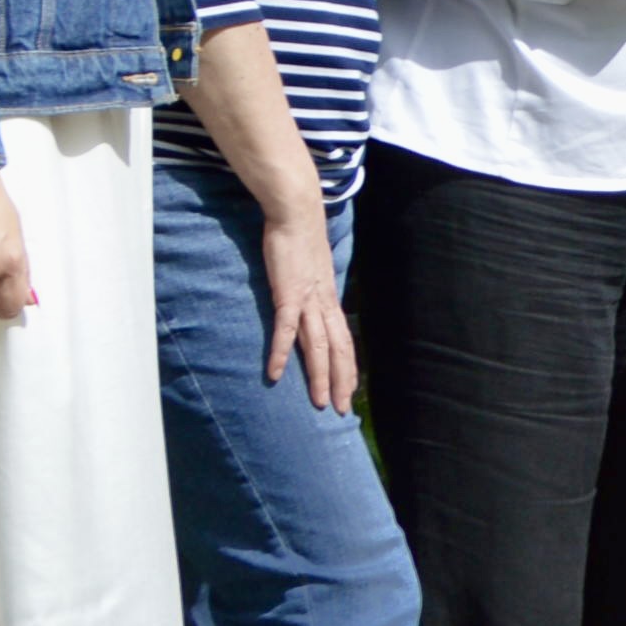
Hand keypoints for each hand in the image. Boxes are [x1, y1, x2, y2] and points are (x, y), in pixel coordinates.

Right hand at [261, 207, 360, 408]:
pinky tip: (276, 374)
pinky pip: (286, 329)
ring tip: (320, 402)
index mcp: (329, 301)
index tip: (350, 392)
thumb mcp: (312, 273)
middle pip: (338, 350)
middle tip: (341, 410)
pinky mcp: (288, 293)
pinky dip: (282, 353)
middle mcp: (324, 304)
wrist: (297, 215)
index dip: (348, 368)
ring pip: (318, 346)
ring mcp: (308, 300)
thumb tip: (312, 306)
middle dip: (341, 382)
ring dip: (319, 376)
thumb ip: (312, 292)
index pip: (344, 342)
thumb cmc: (302, 242)